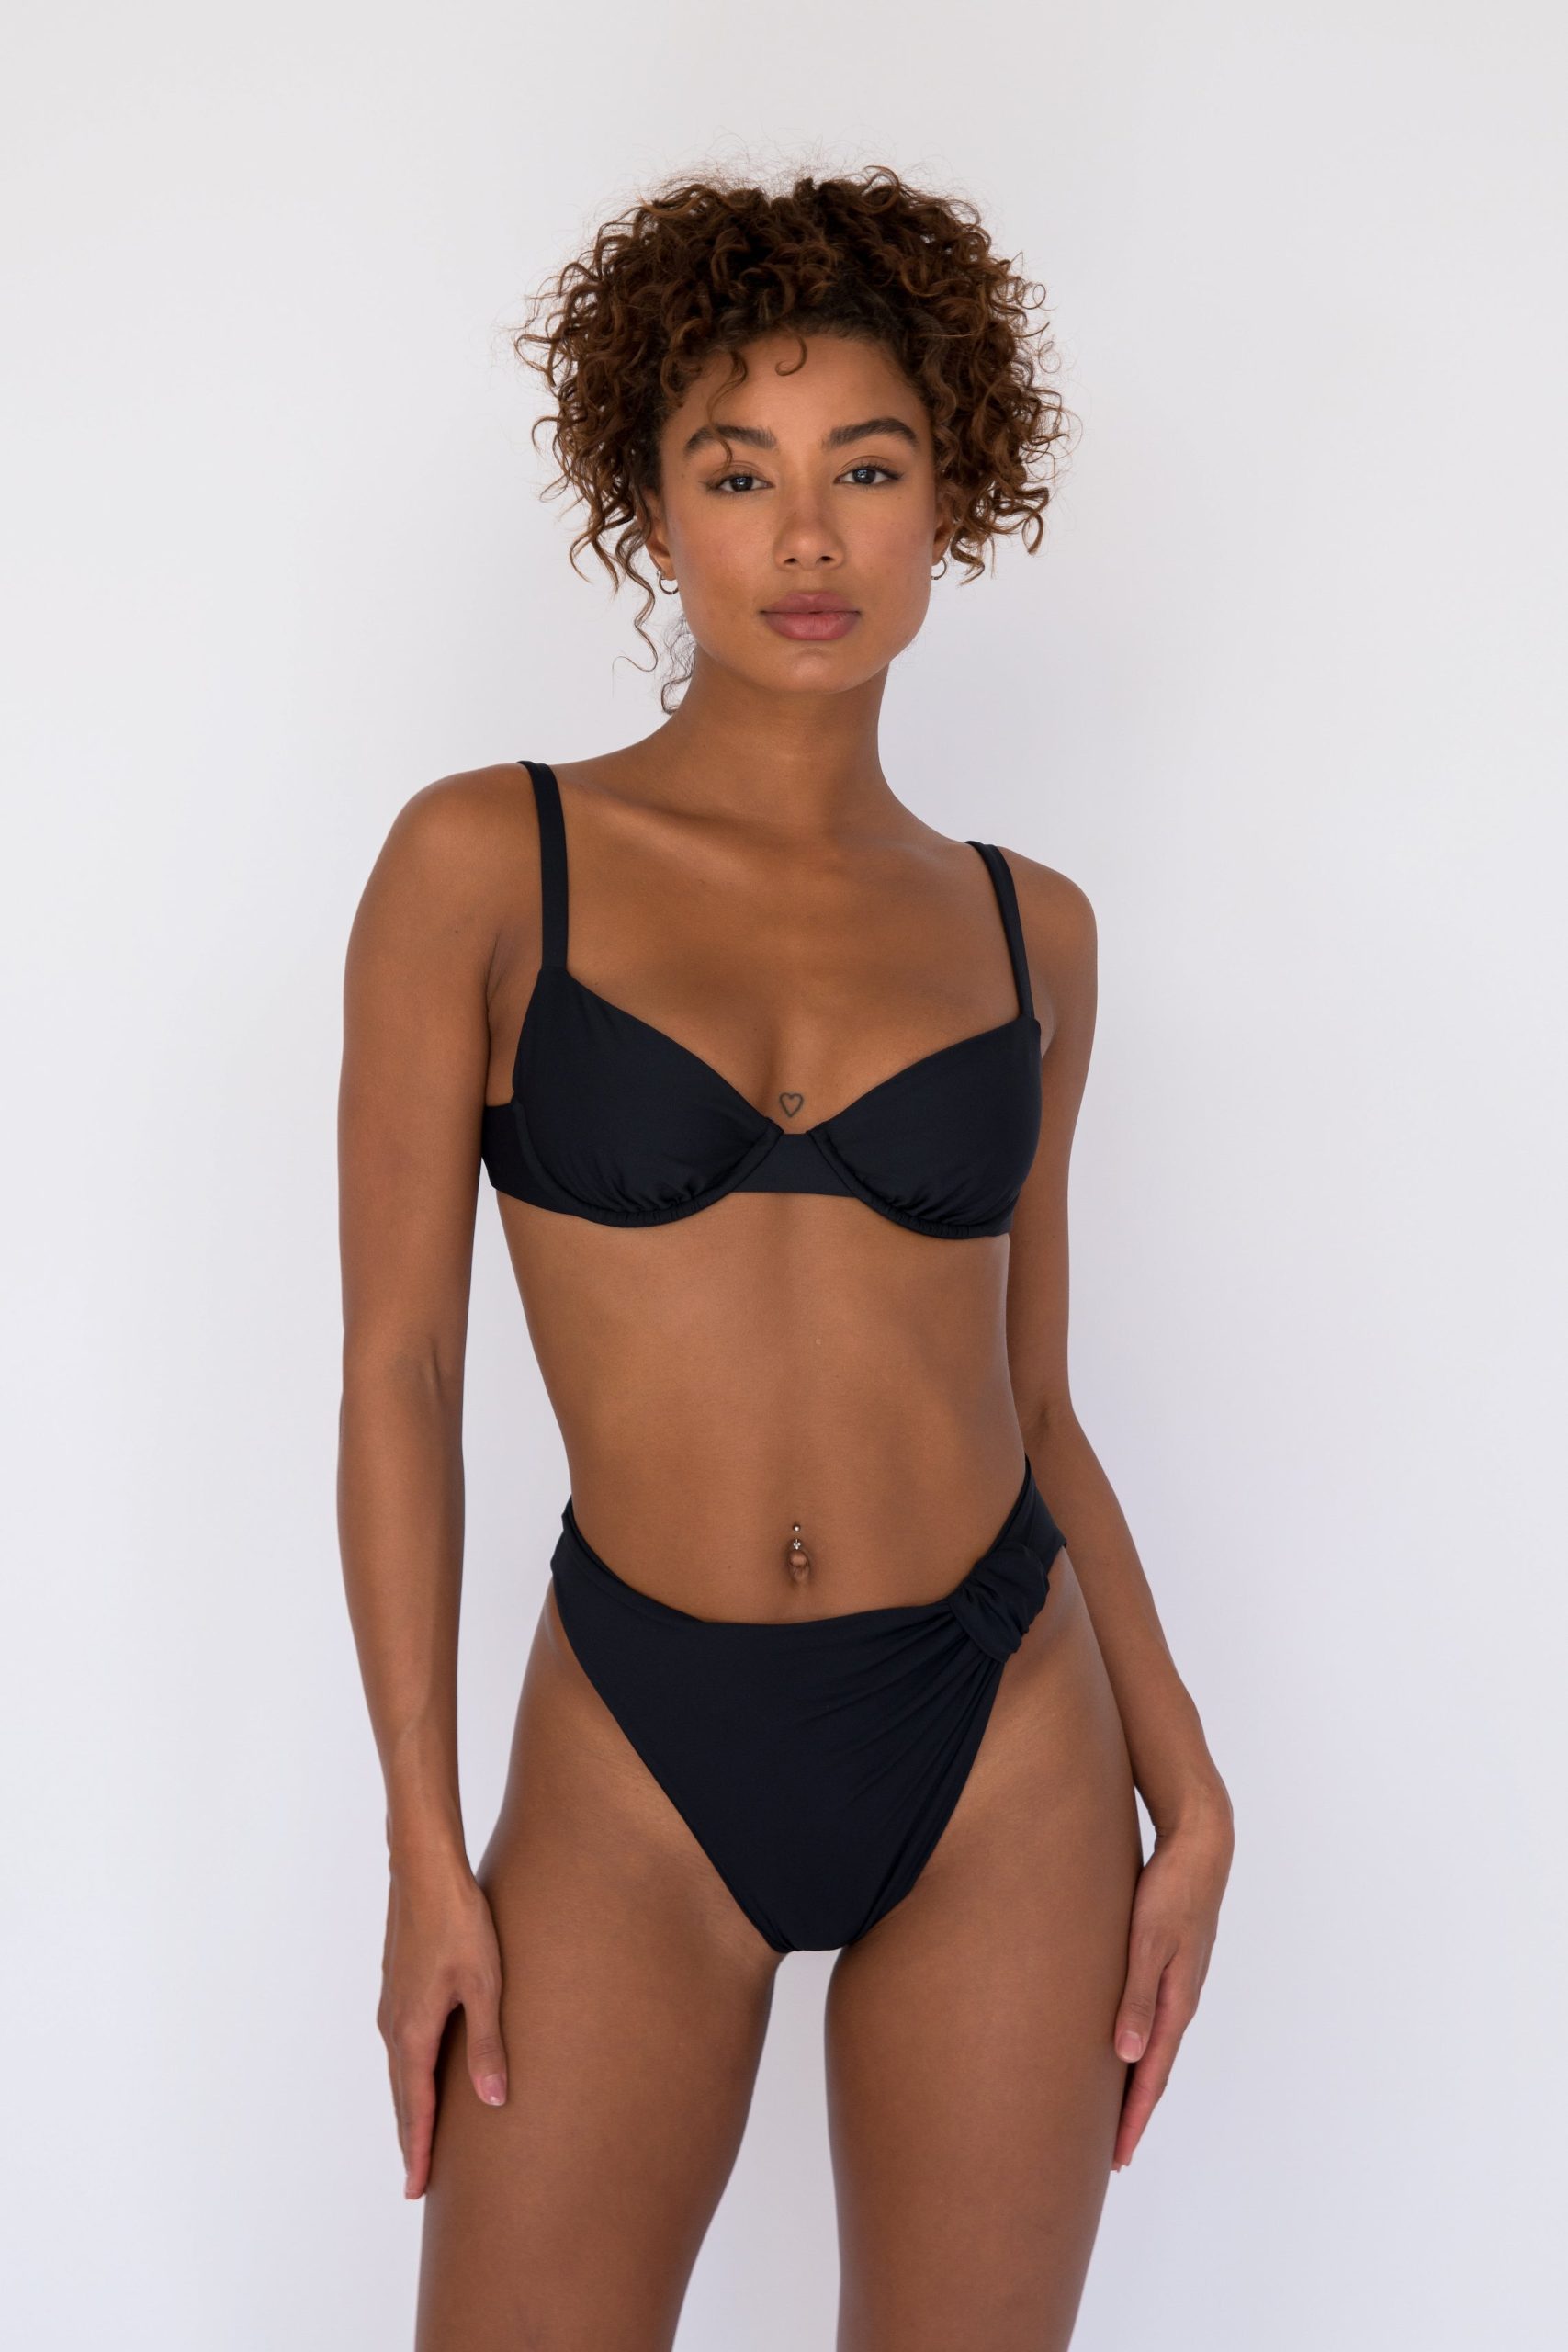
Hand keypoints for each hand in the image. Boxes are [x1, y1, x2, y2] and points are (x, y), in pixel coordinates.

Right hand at [377, 1849, 507, 2199]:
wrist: (424, 1870)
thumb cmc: (459, 1923)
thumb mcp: (484, 1985)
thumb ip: (486, 2044)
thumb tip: (493, 2101)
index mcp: (413, 2033)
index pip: (416, 2108)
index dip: (419, 2151)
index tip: (417, 2190)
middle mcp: (394, 2026)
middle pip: (402, 2097)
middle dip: (411, 2139)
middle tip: (417, 2182)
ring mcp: (392, 2006)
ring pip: (399, 2071)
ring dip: (409, 2108)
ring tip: (420, 2137)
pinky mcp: (397, 1987)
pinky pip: (400, 2047)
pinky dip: (409, 2076)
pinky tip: (421, 2075)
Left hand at [1109, 1790, 1233, 2170]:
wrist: (1201, 1845)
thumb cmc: (1171, 1890)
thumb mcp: (1148, 1942)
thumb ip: (1137, 1996)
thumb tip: (1125, 2055)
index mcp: (1177, 2001)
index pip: (1152, 2074)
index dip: (1134, 2116)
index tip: (1118, 2155)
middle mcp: (1180, 1999)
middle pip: (1155, 2068)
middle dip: (1135, 2111)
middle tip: (1114, 2153)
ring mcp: (1178, 1983)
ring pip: (1153, 2044)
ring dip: (1135, 2080)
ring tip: (1115, 2110)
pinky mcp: (1171, 1963)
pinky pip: (1152, 2017)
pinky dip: (1138, 2044)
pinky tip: (1123, 2046)